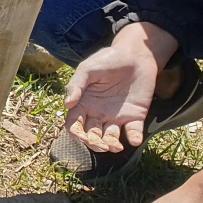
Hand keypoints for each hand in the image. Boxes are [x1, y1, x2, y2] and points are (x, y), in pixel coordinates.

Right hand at [62, 39, 161, 153]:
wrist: (136, 56)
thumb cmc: (108, 60)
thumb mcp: (87, 69)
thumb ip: (76, 85)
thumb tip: (67, 104)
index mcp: (83, 103)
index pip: (74, 124)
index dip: (77, 133)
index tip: (83, 137)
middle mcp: (98, 113)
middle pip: (91, 135)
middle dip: (94, 143)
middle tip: (102, 145)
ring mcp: (116, 116)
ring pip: (110, 137)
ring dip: (111, 145)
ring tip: (116, 147)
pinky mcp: (135, 116)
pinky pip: (134, 131)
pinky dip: (134, 138)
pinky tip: (134, 140)